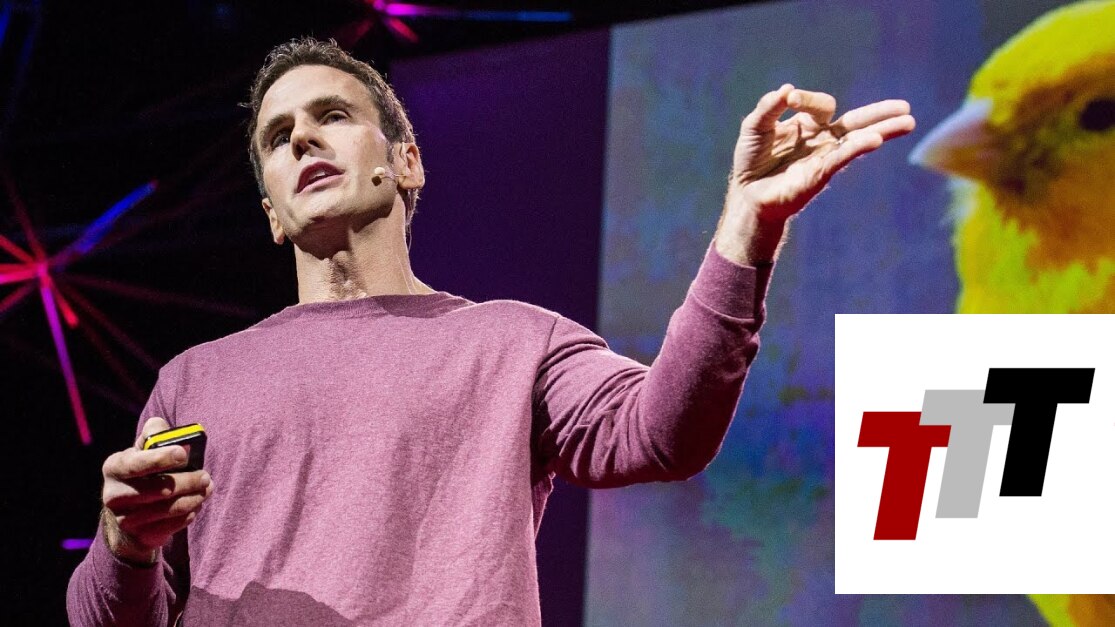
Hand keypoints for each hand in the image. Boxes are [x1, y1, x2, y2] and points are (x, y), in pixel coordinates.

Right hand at [100, 417, 212, 564]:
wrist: (128, 513)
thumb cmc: (142, 472)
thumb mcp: (142, 450)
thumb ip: (153, 434)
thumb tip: (162, 427)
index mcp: (114, 467)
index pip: (135, 464)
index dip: (160, 458)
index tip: (183, 454)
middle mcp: (113, 495)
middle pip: (159, 489)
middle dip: (187, 481)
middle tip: (206, 476)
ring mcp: (125, 519)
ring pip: (169, 509)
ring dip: (194, 498)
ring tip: (206, 489)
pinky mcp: (140, 536)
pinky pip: (172, 526)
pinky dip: (189, 514)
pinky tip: (196, 504)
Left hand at [716, 84, 914, 263]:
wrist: (748, 194)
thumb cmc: (752, 160)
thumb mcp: (754, 127)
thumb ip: (768, 107)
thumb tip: (786, 90)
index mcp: (808, 124)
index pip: (820, 104)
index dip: (805, 99)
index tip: (789, 99)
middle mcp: (822, 139)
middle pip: (856, 121)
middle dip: (879, 113)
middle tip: (905, 106)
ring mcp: (825, 156)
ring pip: (858, 140)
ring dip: (883, 129)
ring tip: (908, 122)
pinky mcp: (821, 173)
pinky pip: (843, 157)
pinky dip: (858, 147)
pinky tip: (876, 139)